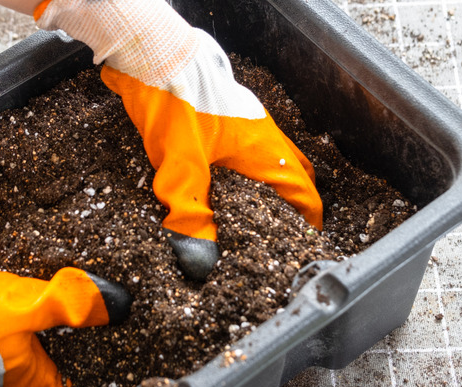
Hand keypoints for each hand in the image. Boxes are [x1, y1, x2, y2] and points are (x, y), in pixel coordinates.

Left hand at [34, 0, 322, 280]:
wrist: (153, 56)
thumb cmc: (173, 101)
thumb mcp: (179, 164)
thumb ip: (190, 211)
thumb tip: (197, 256)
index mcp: (264, 149)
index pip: (303, 190)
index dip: (308, 220)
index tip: (304, 243)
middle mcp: (264, 135)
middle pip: (296, 173)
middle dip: (294, 204)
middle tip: (283, 231)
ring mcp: (247, 123)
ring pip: (274, 160)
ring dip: (272, 186)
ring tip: (255, 215)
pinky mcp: (226, 118)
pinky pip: (251, 149)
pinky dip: (251, 171)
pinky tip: (227, 185)